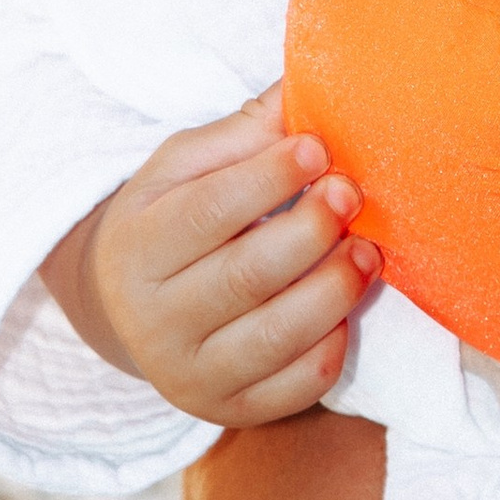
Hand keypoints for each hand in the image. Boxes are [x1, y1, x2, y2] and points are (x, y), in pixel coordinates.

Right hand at [44, 93, 377, 422]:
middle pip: (245, 276)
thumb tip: (304, 90)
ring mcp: (188, 375)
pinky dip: (330, 346)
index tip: (317, 147)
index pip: (207, 213)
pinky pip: (294, 386)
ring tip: (367, 251)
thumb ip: (241, 134)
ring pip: (275, 336)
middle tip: (351, 194)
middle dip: (310, 232)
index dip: (268, 178)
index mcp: (136, 249)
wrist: (132, 310)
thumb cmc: (173, 221)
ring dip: (334, 289)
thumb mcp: (184, 169)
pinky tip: (346, 310)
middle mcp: (152, 320)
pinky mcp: (228, 410)